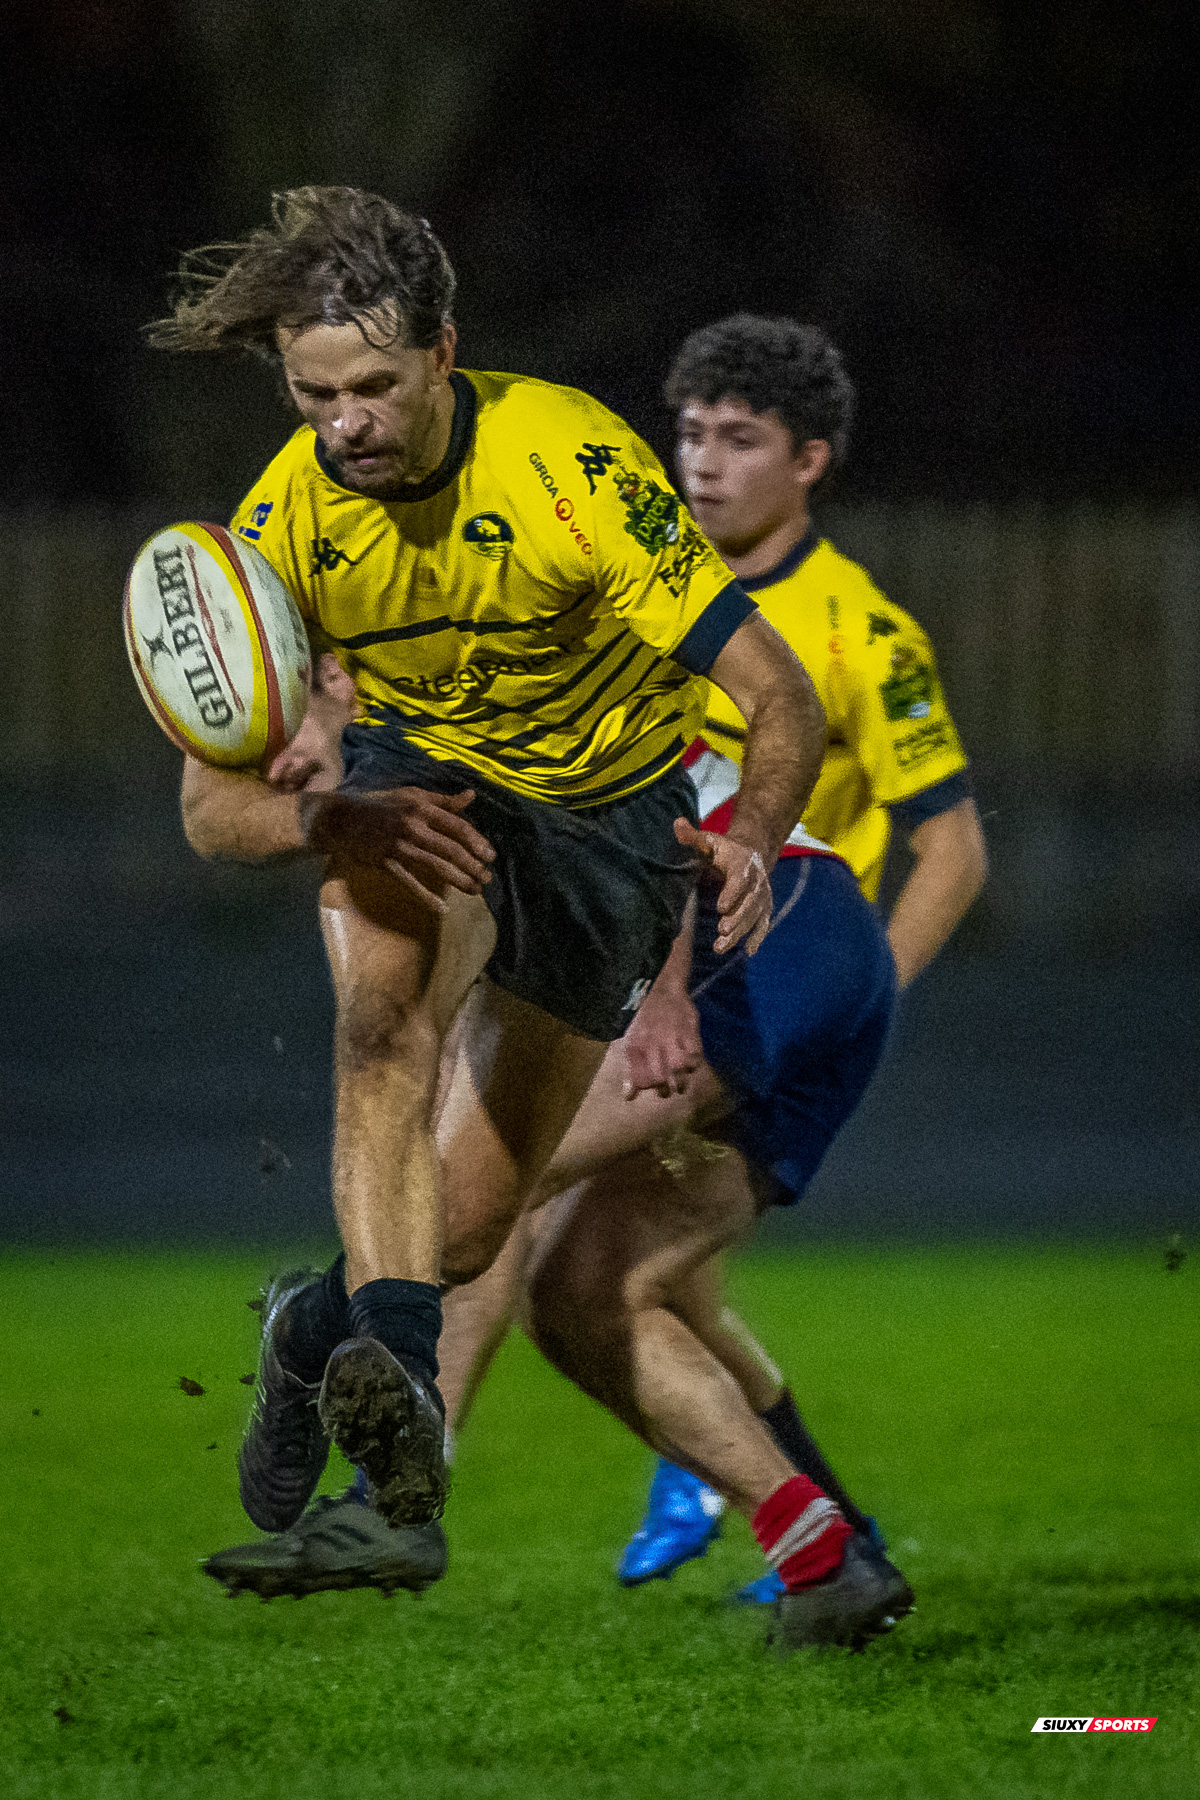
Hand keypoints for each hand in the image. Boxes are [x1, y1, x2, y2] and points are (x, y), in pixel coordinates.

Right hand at [302, 786, 495, 912]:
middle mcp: (413, 826)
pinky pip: (410, 882)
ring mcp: (399, 846)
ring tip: (475, 890)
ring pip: (436, 867)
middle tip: (487, 878)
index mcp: (422, 808)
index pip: (457, 826)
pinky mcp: (386, 862)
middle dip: (472, 866)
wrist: (342, 819)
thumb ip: (443, 800)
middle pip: (450, 849)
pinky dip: (426, 896)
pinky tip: (442, 908)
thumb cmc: (380, 805)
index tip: (491, 856)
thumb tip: (471, 796)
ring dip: (459, 880)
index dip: (477, 842)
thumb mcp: (411, 795)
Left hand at [621, 982, 704, 1098]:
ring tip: (682, 1086)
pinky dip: (694, 1063)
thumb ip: (631, 1070)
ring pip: (680, 1067)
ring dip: (682, 1080)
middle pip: (662, 1075)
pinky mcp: (690, 1030)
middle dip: (667, 1089)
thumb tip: (629, 1097)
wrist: (661, 988)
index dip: (649, 1088)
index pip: (642, 1076)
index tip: (654, 1090)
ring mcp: (674, 1036)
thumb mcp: (631, 1041)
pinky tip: (691, 1066)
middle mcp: (654, 1041)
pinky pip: (696, 1053)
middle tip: (670, 1091)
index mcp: (637, 1044)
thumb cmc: (643, 1018)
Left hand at [674, 818, 772, 954]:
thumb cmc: (724, 849)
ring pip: (754, 917)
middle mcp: (757, 882)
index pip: (739, 880)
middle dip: (736, 918)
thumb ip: (693, 836)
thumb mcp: (710, 840)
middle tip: (721, 931)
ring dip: (740, 933)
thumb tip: (676, 823)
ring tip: (720, 947)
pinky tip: (749, 952)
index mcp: (743, 864)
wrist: (753, 852)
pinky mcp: (764, 908)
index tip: (720, 908)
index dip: (732, 893)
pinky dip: (758, 937)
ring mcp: (762, 897)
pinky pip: (763, 924)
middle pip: (749, 903)